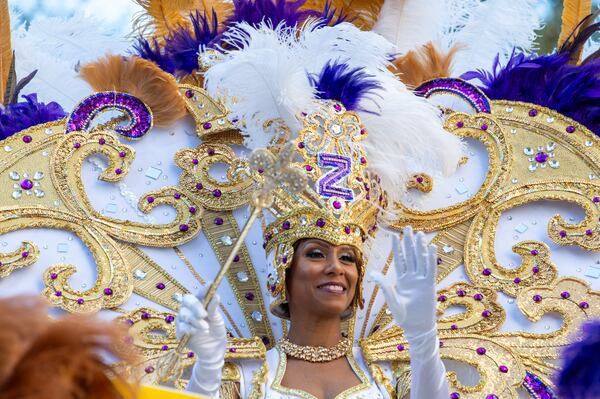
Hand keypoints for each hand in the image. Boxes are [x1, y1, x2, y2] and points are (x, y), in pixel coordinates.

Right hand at [176, 287, 226, 395]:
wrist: (213, 349)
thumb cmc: (216, 331)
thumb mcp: (218, 320)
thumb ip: (214, 309)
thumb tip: (216, 295)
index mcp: (200, 304)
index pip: (200, 293)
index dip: (204, 289)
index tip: (210, 284)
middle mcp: (190, 309)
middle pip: (187, 300)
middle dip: (195, 306)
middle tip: (204, 314)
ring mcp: (183, 320)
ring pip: (184, 314)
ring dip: (195, 321)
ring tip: (206, 328)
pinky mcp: (180, 331)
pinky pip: (181, 327)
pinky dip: (189, 329)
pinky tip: (196, 332)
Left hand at [371, 226, 437, 340]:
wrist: (416, 327)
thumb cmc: (403, 316)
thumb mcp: (392, 300)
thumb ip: (385, 286)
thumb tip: (373, 273)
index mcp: (402, 280)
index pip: (399, 260)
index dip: (397, 248)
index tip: (394, 235)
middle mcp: (412, 278)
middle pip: (411, 256)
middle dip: (409, 242)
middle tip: (408, 228)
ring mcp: (421, 281)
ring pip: (421, 260)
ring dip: (420, 247)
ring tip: (420, 234)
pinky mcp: (430, 286)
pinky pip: (430, 269)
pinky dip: (431, 258)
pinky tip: (431, 247)